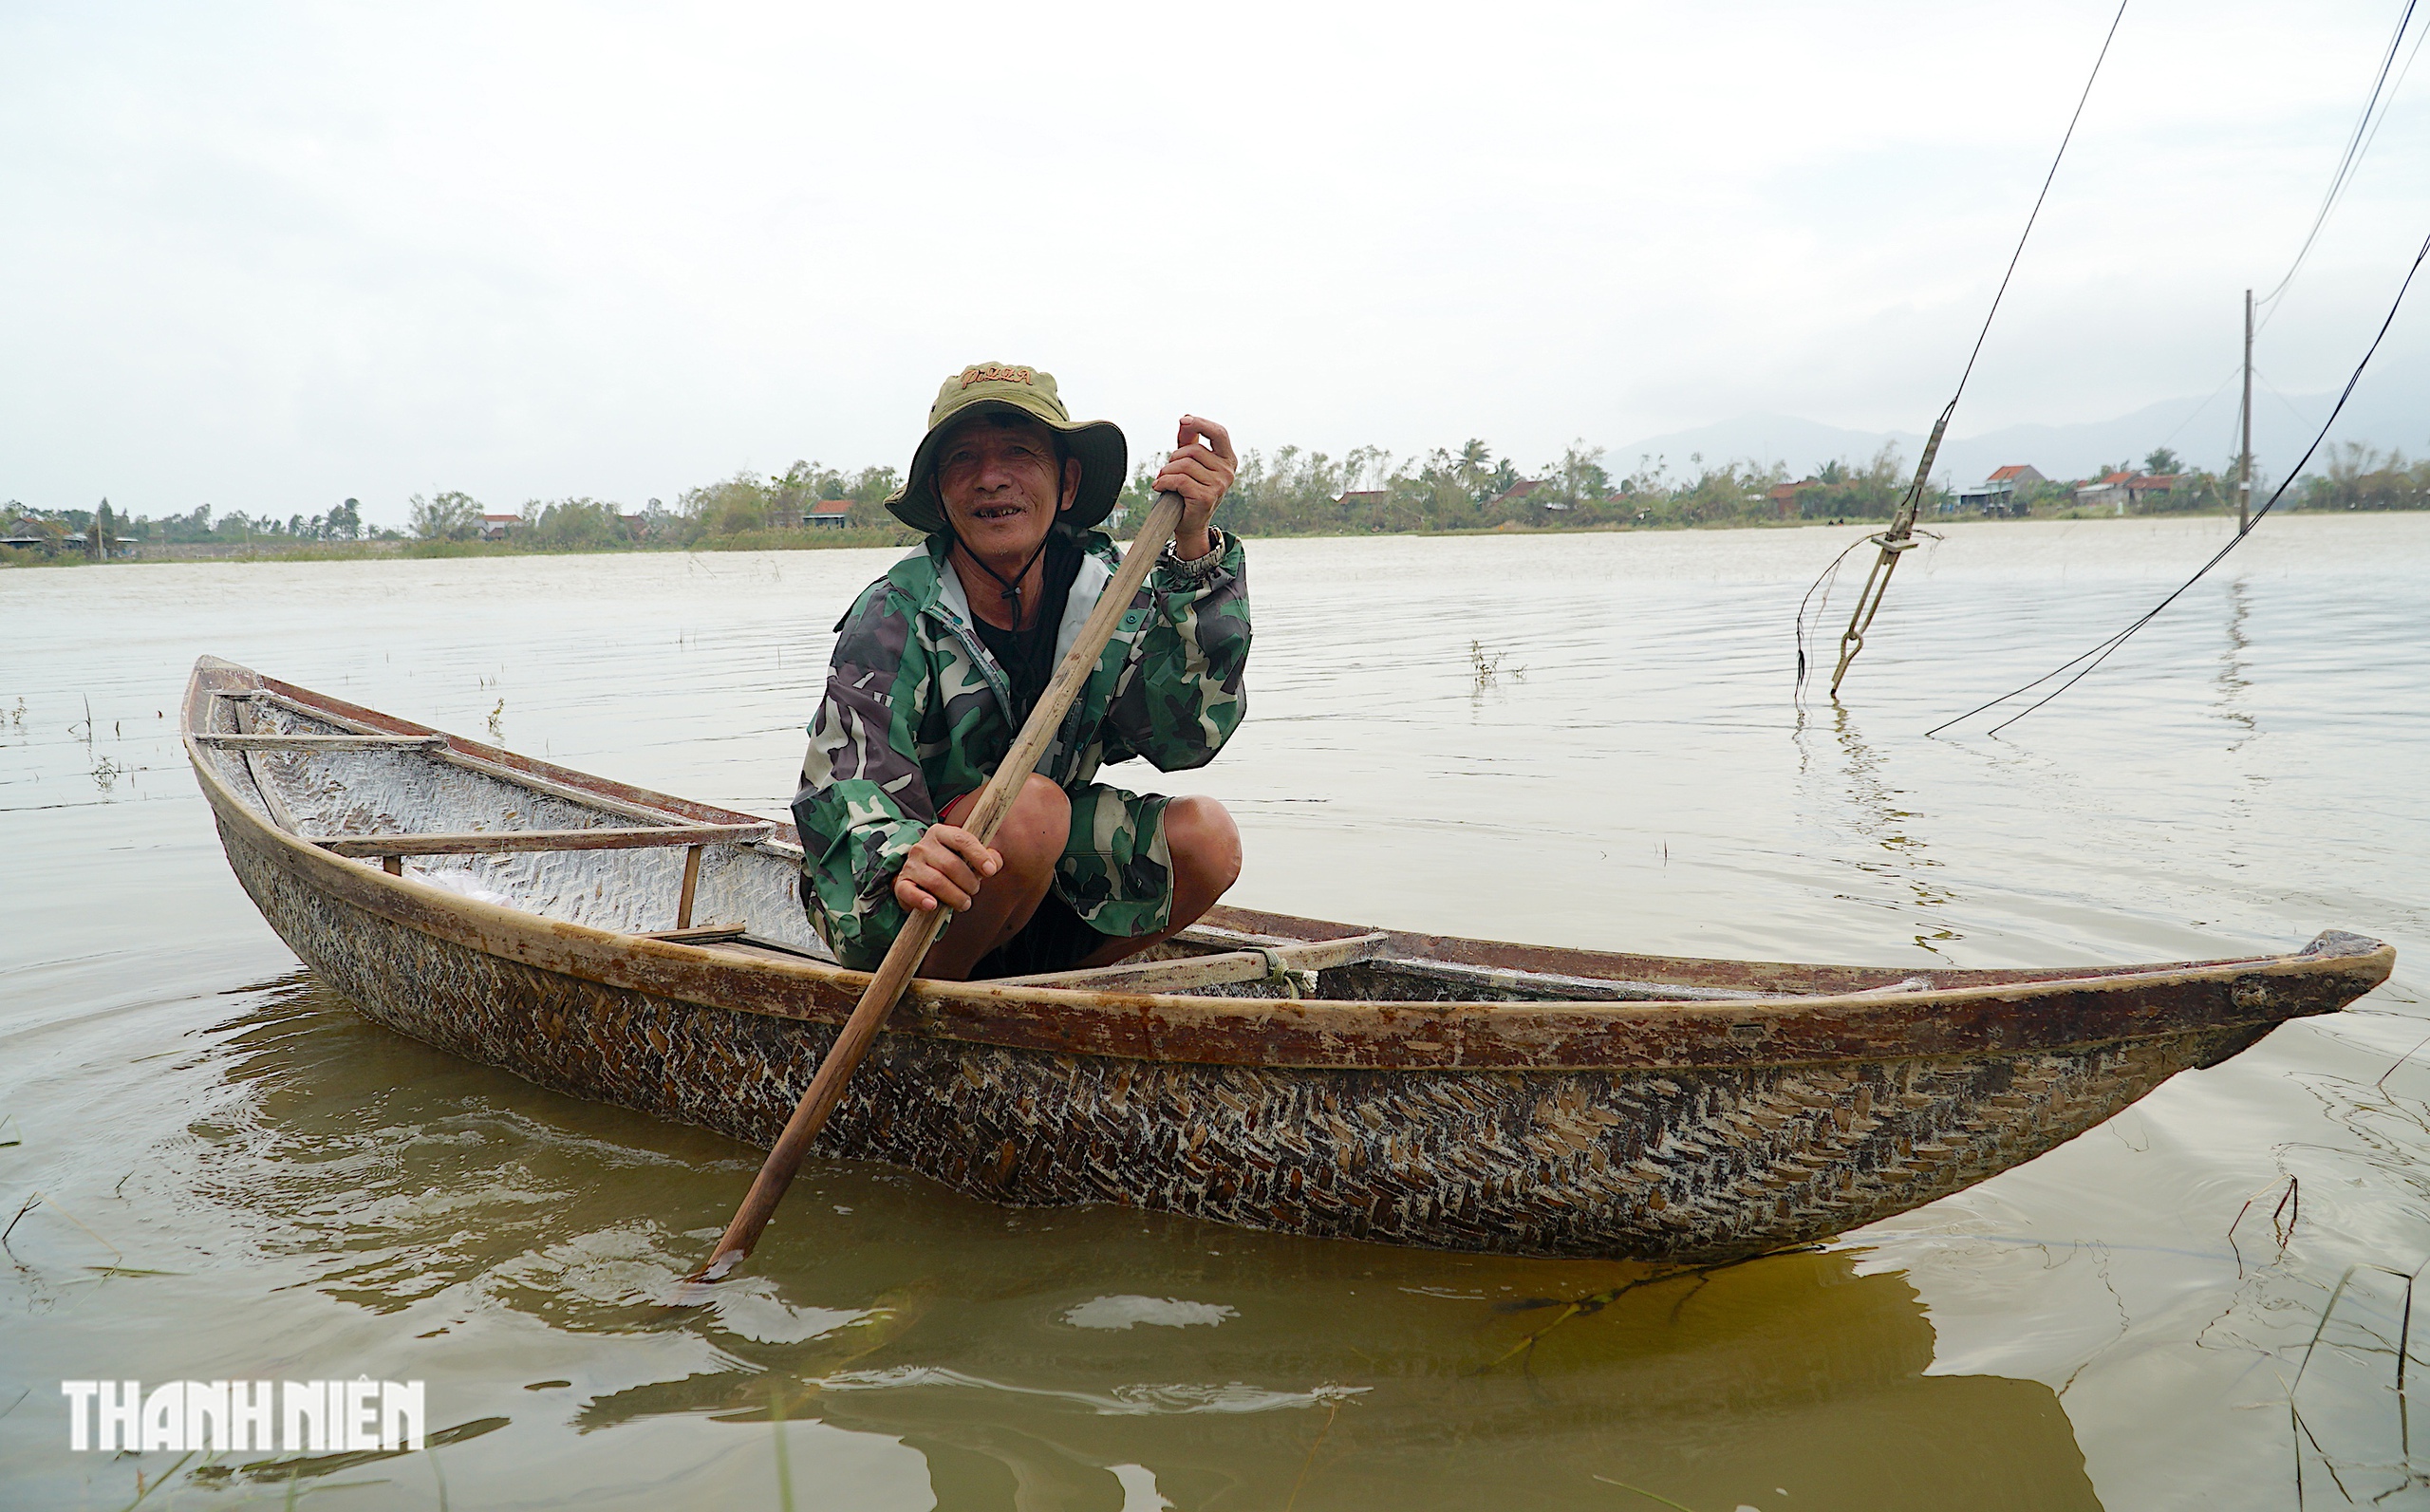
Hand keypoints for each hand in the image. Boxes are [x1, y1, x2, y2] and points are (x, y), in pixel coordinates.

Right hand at [893, 823, 1000, 912]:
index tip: (991, 871)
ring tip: (964, 903)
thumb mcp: (967, 857)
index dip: (979, 856)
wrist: (918, 877)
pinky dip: (921, 900)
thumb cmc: (949, 866)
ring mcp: (910, 864)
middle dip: (969, 882)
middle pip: (951, 865)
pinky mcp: (901, 883)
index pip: (962, 840)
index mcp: (941, 833)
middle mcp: (923, 845)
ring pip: (936, 881)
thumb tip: (995, 863)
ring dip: (955, 896)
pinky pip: (910, 892)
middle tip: (974, 891)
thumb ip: (986, 858)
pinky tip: (933, 906)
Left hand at [1153, 415, 1235, 561]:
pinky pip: (1179, 480)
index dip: (1201, 423)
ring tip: (1165, 480)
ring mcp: (1219, 485)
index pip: (1219, 433)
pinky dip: (1164, 482)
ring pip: (1184, 465)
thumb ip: (1190, 441)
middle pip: (1194, 450)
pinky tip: (1160, 486)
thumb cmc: (1190, 490)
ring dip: (1167, 471)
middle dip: (1174, 457)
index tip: (1183, 420)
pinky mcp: (1206, 497)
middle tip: (1168, 469)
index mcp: (1228, 459)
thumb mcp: (1192, 463)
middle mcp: (1228, 471)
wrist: (1191, 523)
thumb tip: (1185, 419)